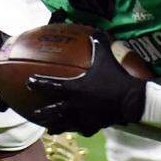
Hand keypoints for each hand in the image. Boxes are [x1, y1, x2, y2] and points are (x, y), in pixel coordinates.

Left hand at [27, 31, 146, 136]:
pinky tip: (79, 130)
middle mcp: (73, 105)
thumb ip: (99, 43)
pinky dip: (80, 129)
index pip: (49, 85)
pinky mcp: (93, 126)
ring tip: (50, 130)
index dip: (38, 83)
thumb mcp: (106, 57)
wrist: (130, 99)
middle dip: (41, 114)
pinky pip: (83, 130)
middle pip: (52, 112)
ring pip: (64, 125)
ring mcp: (82, 118)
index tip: (29, 82)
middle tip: (33, 115)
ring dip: (56, 126)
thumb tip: (97, 30)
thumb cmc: (115, 78)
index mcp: (72, 88)